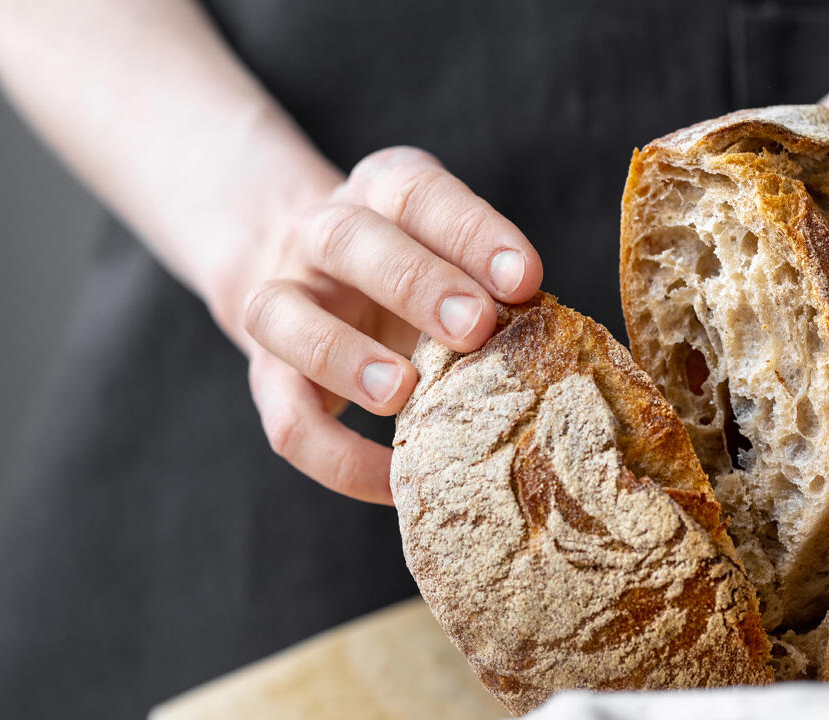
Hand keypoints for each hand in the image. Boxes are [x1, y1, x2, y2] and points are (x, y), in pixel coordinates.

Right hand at [218, 146, 541, 503]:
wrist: (313, 279)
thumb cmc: (417, 274)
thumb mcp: (453, 258)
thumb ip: (492, 288)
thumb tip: (562, 352)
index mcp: (382, 192)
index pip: (421, 194)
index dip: (473, 232)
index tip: (527, 279)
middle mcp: (319, 234)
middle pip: (349, 240)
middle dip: (415, 283)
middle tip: (476, 327)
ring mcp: (282, 300)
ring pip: (281, 316)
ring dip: (345, 356)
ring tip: (404, 393)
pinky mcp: (266, 376)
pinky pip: (285, 417)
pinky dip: (337, 457)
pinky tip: (395, 481)